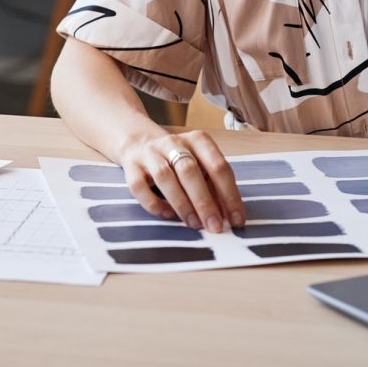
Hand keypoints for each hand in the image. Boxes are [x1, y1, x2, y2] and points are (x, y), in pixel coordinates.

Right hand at [119, 129, 244, 232]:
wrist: (140, 143)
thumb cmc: (179, 161)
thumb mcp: (201, 165)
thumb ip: (214, 186)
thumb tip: (228, 216)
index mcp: (198, 140)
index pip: (218, 166)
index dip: (229, 194)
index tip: (236, 220)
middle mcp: (173, 142)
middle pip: (190, 171)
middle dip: (205, 202)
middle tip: (215, 226)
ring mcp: (150, 153)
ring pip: (165, 177)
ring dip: (182, 203)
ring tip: (194, 224)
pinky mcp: (131, 167)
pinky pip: (140, 186)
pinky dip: (154, 203)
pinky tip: (167, 215)